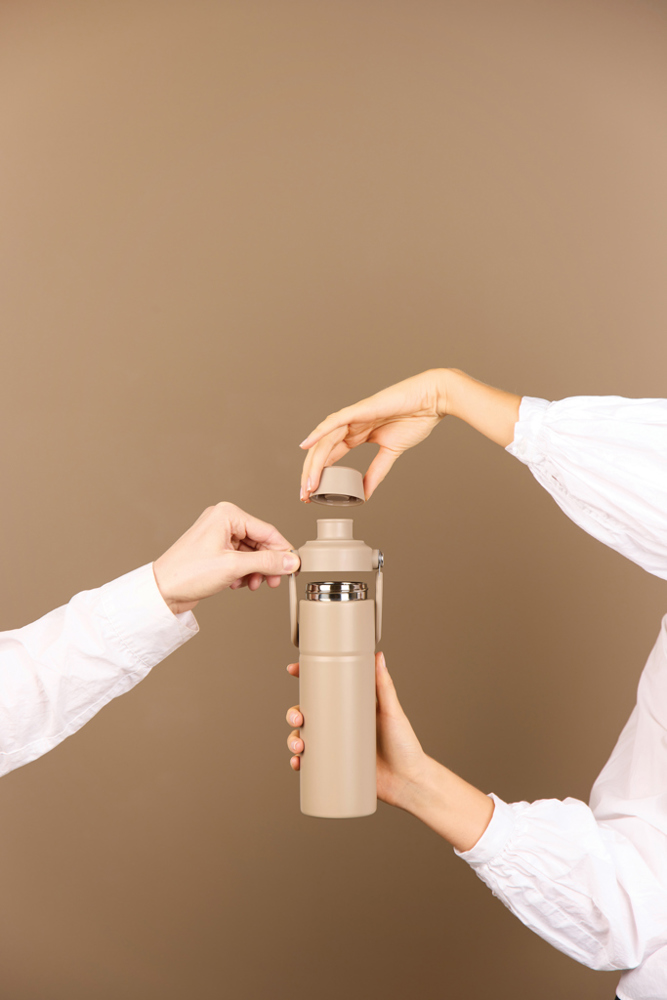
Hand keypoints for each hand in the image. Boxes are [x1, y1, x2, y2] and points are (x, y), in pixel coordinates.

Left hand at [153, 502, 298, 614]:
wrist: (162, 590)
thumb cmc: (187, 573)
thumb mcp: (234, 566)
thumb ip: (266, 562)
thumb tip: (290, 560)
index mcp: (227, 514)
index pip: (267, 531)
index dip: (282, 551)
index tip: (293, 567)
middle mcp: (223, 520)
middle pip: (260, 542)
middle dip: (266, 564)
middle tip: (273, 581)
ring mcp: (218, 535)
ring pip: (251, 553)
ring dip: (254, 571)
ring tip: (251, 584)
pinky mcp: (215, 550)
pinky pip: (240, 559)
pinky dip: (243, 572)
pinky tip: (236, 583)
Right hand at [285, 651, 427, 807]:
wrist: (409, 783)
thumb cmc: (405, 746)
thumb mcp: (393, 712)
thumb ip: (384, 686)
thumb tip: (378, 656)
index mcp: (353, 708)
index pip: (326, 690)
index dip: (307, 679)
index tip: (294, 670)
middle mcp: (341, 726)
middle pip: (308, 714)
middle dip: (294, 714)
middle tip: (297, 718)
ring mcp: (337, 747)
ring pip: (305, 738)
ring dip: (293, 739)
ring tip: (299, 745)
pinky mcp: (336, 767)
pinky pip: (311, 764)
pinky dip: (299, 762)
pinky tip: (297, 763)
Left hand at [299, 369, 447, 500]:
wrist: (431, 401)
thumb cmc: (414, 419)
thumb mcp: (391, 452)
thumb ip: (377, 472)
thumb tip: (365, 494)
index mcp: (356, 435)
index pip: (330, 458)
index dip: (319, 476)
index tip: (312, 495)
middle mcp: (350, 426)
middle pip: (321, 451)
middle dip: (311, 474)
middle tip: (304, 495)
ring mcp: (353, 417)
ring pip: (324, 441)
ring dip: (313, 463)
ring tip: (308, 483)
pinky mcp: (360, 409)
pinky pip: (334, 421)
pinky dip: (319, 432)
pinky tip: (306, 445)